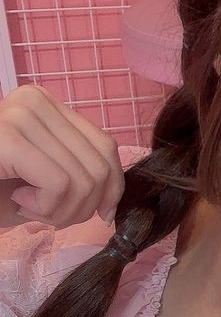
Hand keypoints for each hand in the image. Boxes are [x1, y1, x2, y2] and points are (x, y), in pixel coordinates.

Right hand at [0, 85, 124, 229]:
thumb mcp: (43, 181)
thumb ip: (79, 175)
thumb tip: (114, 196)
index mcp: (46, 105)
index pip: (106, 147)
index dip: (112, 188)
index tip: (100, 213)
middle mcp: (33, 100)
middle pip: (99, 165)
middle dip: (83, 207)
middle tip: (48, 215)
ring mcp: (19, 115)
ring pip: (83, 180)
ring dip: (61, 212)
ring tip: (28, 207)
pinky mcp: (7, 138)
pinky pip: (60, 184)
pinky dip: (46, 208)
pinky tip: (18, 201)